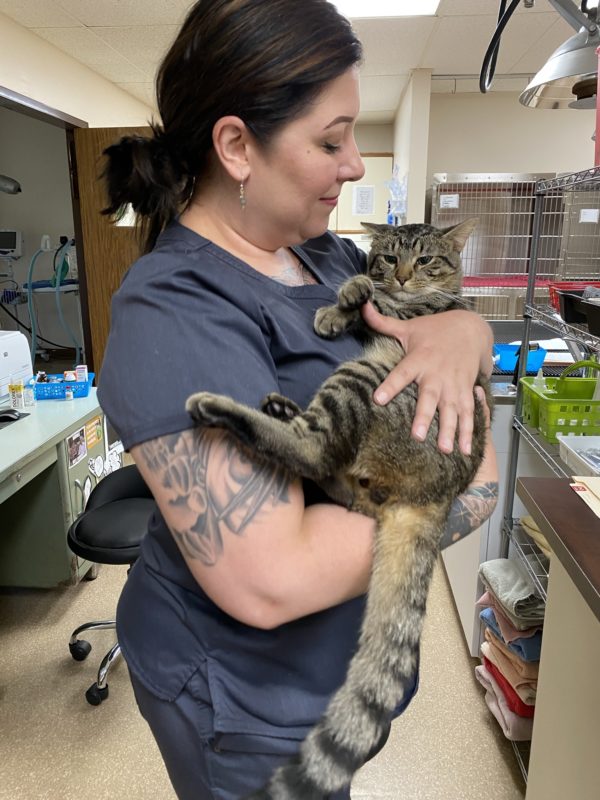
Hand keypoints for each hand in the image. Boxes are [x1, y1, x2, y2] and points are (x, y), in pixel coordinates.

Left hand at [360, 303, 493, 454]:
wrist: (472, 329)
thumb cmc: (435, 330)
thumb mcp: (409, 326)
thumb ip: (383, 323)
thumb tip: (361, 305)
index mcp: (418, 360)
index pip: (401, 374)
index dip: (390, 386)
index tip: (377, 399)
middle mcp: (436, 375)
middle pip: (430, 398)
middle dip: (425, 416)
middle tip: (418, 435)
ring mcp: (454, 385)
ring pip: (452, 410)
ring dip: (451, 430)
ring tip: (446, 450)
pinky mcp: (467, 392)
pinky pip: (469, 413)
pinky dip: (469, 432)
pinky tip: (466, 451)